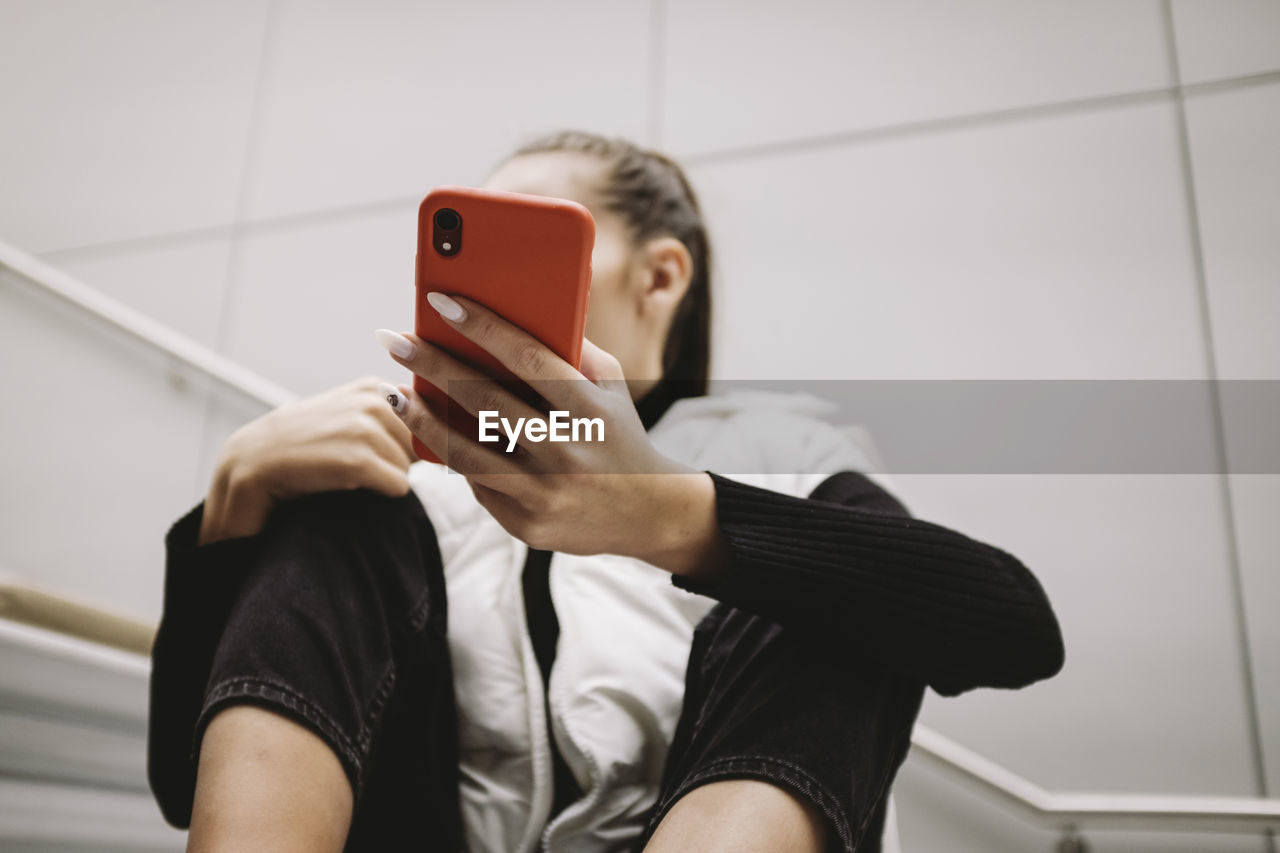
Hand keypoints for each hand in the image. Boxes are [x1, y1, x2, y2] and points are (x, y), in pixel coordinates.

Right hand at [199, 377, 416, 544]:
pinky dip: (379, 494)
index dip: (423, 443)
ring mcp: (364, 426)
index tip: (402, 454)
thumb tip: (443, 431)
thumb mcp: (347, 420)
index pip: (432, 418)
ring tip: (343, 474)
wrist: (248, 465)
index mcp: (374, 388)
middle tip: (359, 468)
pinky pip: (399, 485)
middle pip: (423, 447)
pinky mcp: (356, 459)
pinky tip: (344, 485)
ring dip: (383, 480)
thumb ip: (391, 416)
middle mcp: (373, 399)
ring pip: (411, 469)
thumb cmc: (302, 449)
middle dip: (400, 465)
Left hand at [375, 293, 726, 573]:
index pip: (529, 359)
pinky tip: (432, 433)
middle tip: (393, 340)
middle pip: (483, 402)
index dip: (483, 328)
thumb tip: (524, 313)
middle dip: (431, 366)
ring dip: (421, 420)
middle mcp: (567, 452)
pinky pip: (479, 485)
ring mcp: (545, 493)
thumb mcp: (613, 388)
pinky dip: (455, 457)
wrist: (649, 513)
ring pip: (466, 453)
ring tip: (393, 394)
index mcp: (590, 409)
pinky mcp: (527, 525)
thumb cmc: (621, 436)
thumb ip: (576, 351)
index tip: (442, 302)